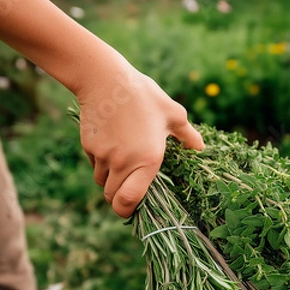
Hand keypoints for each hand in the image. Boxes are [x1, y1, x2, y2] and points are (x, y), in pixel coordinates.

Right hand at [77, 64, 204, 217]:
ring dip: (111, 179)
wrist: (105, 78)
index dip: (128, 211)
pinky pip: (94, 164)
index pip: (129, 201)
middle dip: (119, 198)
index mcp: (147, 160)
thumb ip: (188, 136)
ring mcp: (103, 156)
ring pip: (102, 181)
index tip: (133, 208)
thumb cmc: (144, 96)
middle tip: (129, 189)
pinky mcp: (88, 147)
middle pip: (112, 197)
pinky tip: (111, 145)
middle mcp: (123, 163)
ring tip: (123, 162)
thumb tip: (200, 148)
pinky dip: (101, 163)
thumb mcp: (173, 114)